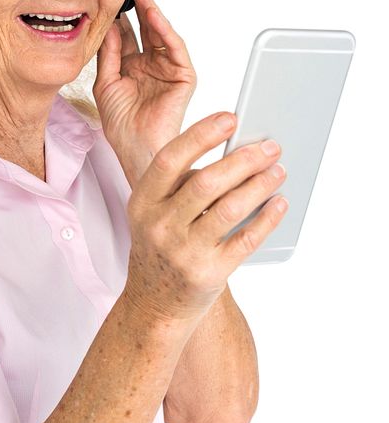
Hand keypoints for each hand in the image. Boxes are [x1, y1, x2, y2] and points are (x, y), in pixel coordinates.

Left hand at [93, 0, 196, 187]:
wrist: (136, 149)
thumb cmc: (122, 125)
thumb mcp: (105, 83)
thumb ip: (109, 54)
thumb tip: (109, 26)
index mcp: (131, 67)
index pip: (127, 34)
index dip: (119, 16)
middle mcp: (150, 65)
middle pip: (145, 28)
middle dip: (138, 5)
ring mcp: (167, 69)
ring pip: (161, 33)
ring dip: (152, 11)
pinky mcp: (183, 76)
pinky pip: (175, 48)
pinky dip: (165, 31)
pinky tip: (154, 16)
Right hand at [123, 111, 287, 326]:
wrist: (153, 304)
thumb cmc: (160, 248)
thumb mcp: (152, 214)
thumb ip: (179, 186)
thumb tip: (233, 151)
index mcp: (142, 203)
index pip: (171, 160)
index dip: (201, 136)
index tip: (231, 118)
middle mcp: (159, 226)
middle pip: (206, 182)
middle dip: (244, 160)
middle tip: (270, 146)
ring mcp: (184, 251)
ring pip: (230, 209)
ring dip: (260, 185)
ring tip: (279, 170)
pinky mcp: (209, 273)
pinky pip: (246, 239)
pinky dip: (267, 218)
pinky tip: (279, 203)